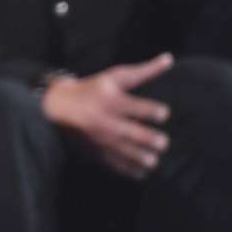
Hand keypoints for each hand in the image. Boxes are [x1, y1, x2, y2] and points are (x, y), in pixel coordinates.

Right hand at [43, 54, 172, 178]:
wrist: (61, 106)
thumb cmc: (96, 88)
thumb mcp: (117, 76)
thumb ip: (145, 71)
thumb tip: (169, 59)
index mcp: (112, 100)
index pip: (133, 106)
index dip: (149, 110)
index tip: (165, 114)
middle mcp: (105, 120)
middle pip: (128, 132)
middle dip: (146, 139)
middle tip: (164, 143)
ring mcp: (100, 138)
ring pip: (121, 151)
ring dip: (138, 158)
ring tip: (154, 161)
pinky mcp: (96, 150)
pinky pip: (112, 163)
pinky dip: (126, 170)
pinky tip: (142, 173)